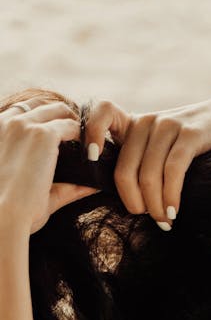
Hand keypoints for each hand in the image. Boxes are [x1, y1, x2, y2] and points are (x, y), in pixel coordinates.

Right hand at [0, 98, 97, 234]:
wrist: (3, 215)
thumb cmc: (10, 209)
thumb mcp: (27, 187)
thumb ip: (60, 183)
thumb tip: (90, 186)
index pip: (24, 110)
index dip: (45, 118)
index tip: (61, 132)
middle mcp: (9, 121)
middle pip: (43, 104)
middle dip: (63, 115)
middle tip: (81, 135)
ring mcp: (26, 125)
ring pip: (60, 110)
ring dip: (76, 123)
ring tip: (90, 141)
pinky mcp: (43, 134)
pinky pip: (72, 126)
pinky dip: (85, 136)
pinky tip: (93, 151)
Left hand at [84, 92, 210, 225]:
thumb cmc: (192, 141)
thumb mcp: (159, 143)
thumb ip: (138, 159)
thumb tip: (115, 196)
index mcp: (133, 124)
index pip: (100, 114)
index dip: (90, 135)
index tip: (92, 160)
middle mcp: (147, 122)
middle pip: (125, 168)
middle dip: (133, 201)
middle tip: (146, 217)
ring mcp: (168, 126)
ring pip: (149, 175)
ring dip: (155, 206)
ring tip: (164, 222)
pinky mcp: (190, 134)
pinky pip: (173, 171)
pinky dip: (170, 196)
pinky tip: (173, 212)